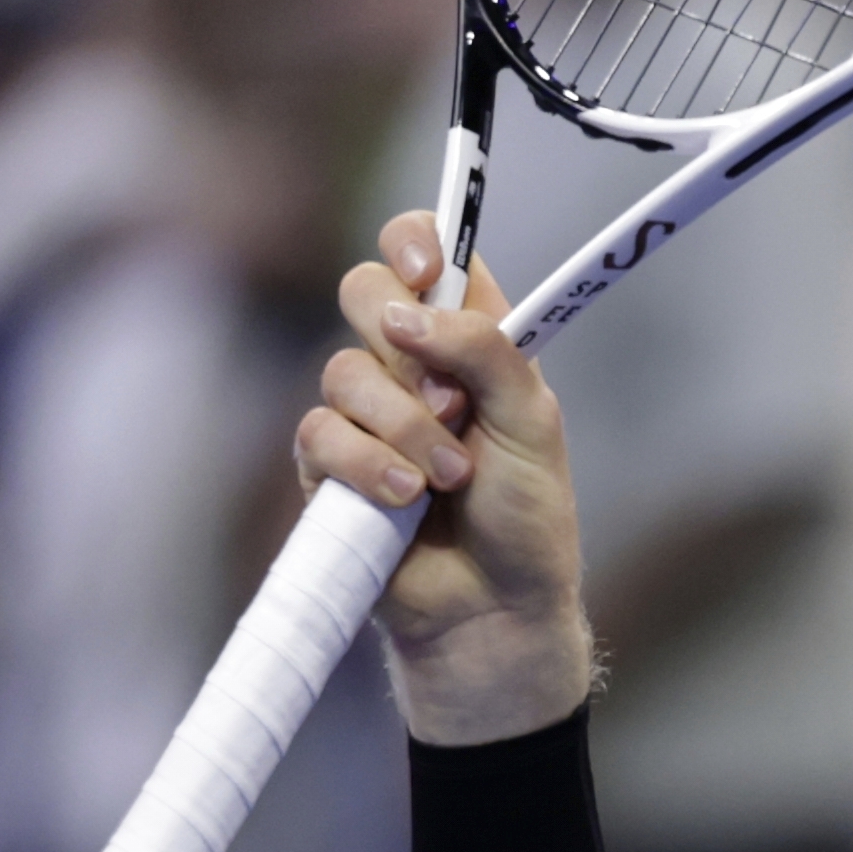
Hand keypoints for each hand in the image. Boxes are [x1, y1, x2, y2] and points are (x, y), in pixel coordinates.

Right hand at [297, 209, 596, 744]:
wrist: (495, 608)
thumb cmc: (526, 517)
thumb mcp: (532, 422)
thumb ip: (486, 351)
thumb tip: (410, 311)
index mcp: (470, 338)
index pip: (429, 253)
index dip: (416, 243)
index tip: (429, 275)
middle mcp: (414, 365)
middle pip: (363, 288)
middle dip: (395, 333)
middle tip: (449, 395)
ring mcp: (367, 414)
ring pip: (344, 370)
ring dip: (402, 424)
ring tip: (448, 477)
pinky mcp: (329, 466)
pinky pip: (320, 433)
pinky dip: (367, 463)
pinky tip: (406, 498)